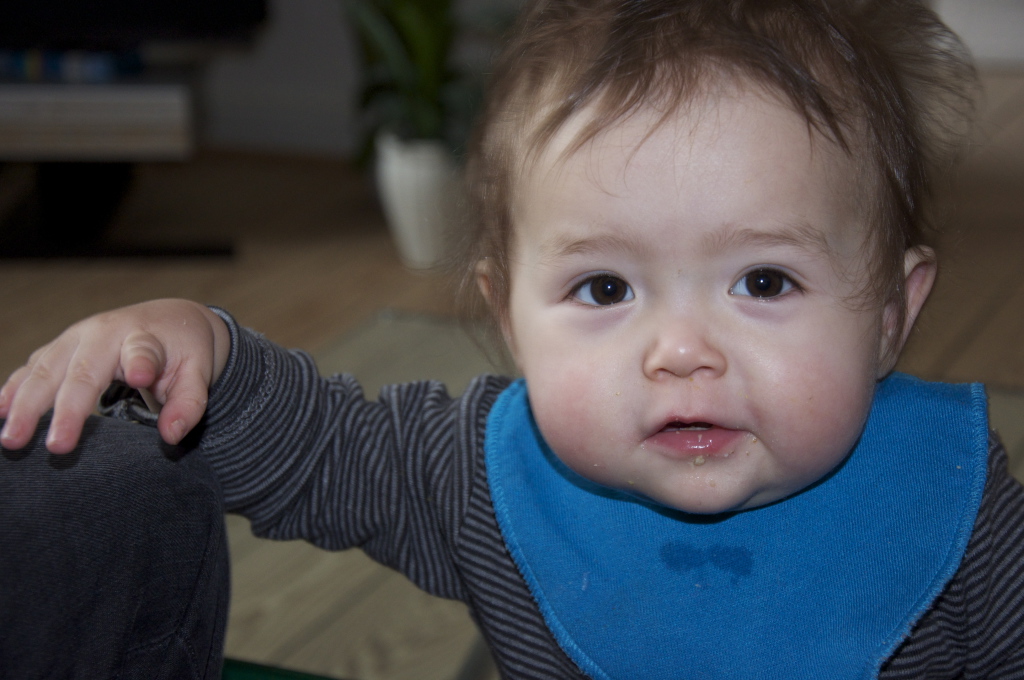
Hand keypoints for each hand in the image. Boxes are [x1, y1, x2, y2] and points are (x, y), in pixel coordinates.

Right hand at [0, 299, 229, 452]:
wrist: (169, 321)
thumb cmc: (183, 351)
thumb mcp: (198, 373)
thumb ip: (189, 403)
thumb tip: (171, 434)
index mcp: (143, 336)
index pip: (143, 351)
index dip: (141, 363)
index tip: (140, 379)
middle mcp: (103, 333)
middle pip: (81, 371)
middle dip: (64, 409)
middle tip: (55, 447)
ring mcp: (75, 339)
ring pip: (44, 369)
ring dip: (24, 404)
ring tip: (11, 440)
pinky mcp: (59, 349)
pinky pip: (31, 368)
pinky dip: (13, 390)